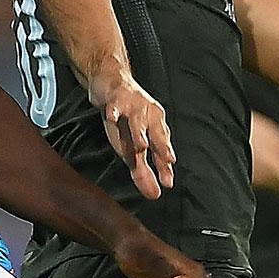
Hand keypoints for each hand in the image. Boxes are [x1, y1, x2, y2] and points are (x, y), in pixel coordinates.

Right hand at [86, 67, 175, 199]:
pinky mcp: (116, 97)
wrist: (110, 83)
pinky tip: (112, 118)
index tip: (167, 183)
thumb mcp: (131, 146)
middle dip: (162, 147)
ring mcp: (133, 105)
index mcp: (156, 128)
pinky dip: (114, 111)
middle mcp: (149, 116)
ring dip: (140, 132)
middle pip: (157, 132)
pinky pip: (115, 105)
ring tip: (141, 146)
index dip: (165, 166)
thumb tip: (154, 195)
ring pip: (138, 120)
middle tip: (168, 161)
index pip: (162, 149)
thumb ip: (143, 171)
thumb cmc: (124, 118)